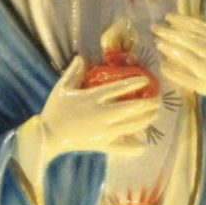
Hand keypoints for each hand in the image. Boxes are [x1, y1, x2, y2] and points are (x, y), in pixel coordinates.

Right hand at [36, 55, 158, 157]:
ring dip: (146, 120)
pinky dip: (133, 147)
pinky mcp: (102, 145)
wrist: (47, 136)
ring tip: (154, 115)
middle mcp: (102, 114)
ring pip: (131, 126)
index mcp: (93, 98)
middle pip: (132, 108)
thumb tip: (81, 57)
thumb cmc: (54, 110)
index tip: (146, 79)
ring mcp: (104, 131)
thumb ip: (73, 72)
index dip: (135, 83)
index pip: (119, 88)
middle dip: (148, 104)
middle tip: (158, 100)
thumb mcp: (62, 88)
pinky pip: (121, 147)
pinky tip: (143, 145)